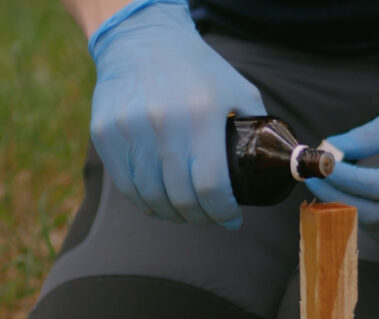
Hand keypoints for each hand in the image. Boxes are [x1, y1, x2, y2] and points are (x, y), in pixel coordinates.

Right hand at [89, 0, 264, 228]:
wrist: (141, 39)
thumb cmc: (195, 68)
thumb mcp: (237, 89)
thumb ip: (256, 128)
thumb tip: (274, 164)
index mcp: (201, 114)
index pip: (210, 186)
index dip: (223, 213)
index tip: (231, 220)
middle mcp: (163, 123)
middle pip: (179, 197)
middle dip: (199, 218)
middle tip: (208, 218)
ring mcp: (129, 130)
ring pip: (149, 196)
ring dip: (171, 214)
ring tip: (183, 213)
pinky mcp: (105, 134)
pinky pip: (125, 185)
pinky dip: (144, 202)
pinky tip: (158, 202)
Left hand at [306, 83, 378, 236]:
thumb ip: (365, 136)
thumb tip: (329, 149)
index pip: (375, 185)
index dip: (342, 177)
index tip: (319, 163)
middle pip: (369, 212)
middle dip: (335, 194)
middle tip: (312, 175)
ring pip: (370, 223)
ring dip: (342, 204)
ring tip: (324, 181)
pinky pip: (376, 225)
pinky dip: (354, 211)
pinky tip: (342, 191)